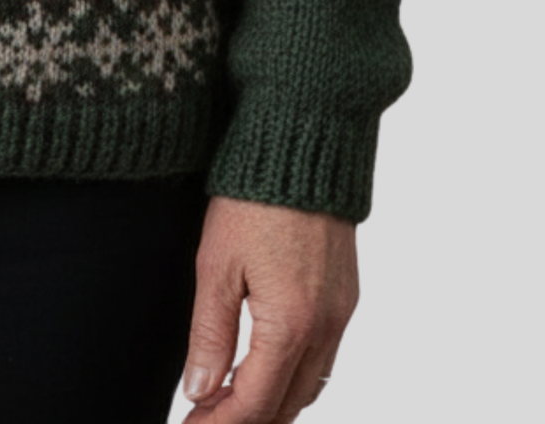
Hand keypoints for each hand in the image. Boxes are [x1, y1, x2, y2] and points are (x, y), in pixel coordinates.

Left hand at [180, 195, 357, 422]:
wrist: (303, 148)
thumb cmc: (253, 199)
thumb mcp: (216, 266)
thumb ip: (210, 334)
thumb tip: (198, 391)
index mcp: (290, 325)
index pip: (254, 403)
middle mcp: (325, 328)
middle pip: (286, 405)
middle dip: (246, 421)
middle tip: (205, 420)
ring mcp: (341, 314)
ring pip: (309, 387)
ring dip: (271, 404)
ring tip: (227, 402)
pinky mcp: (345, 297)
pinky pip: (324, 359)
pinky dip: (293, 377)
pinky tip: (263, 368)